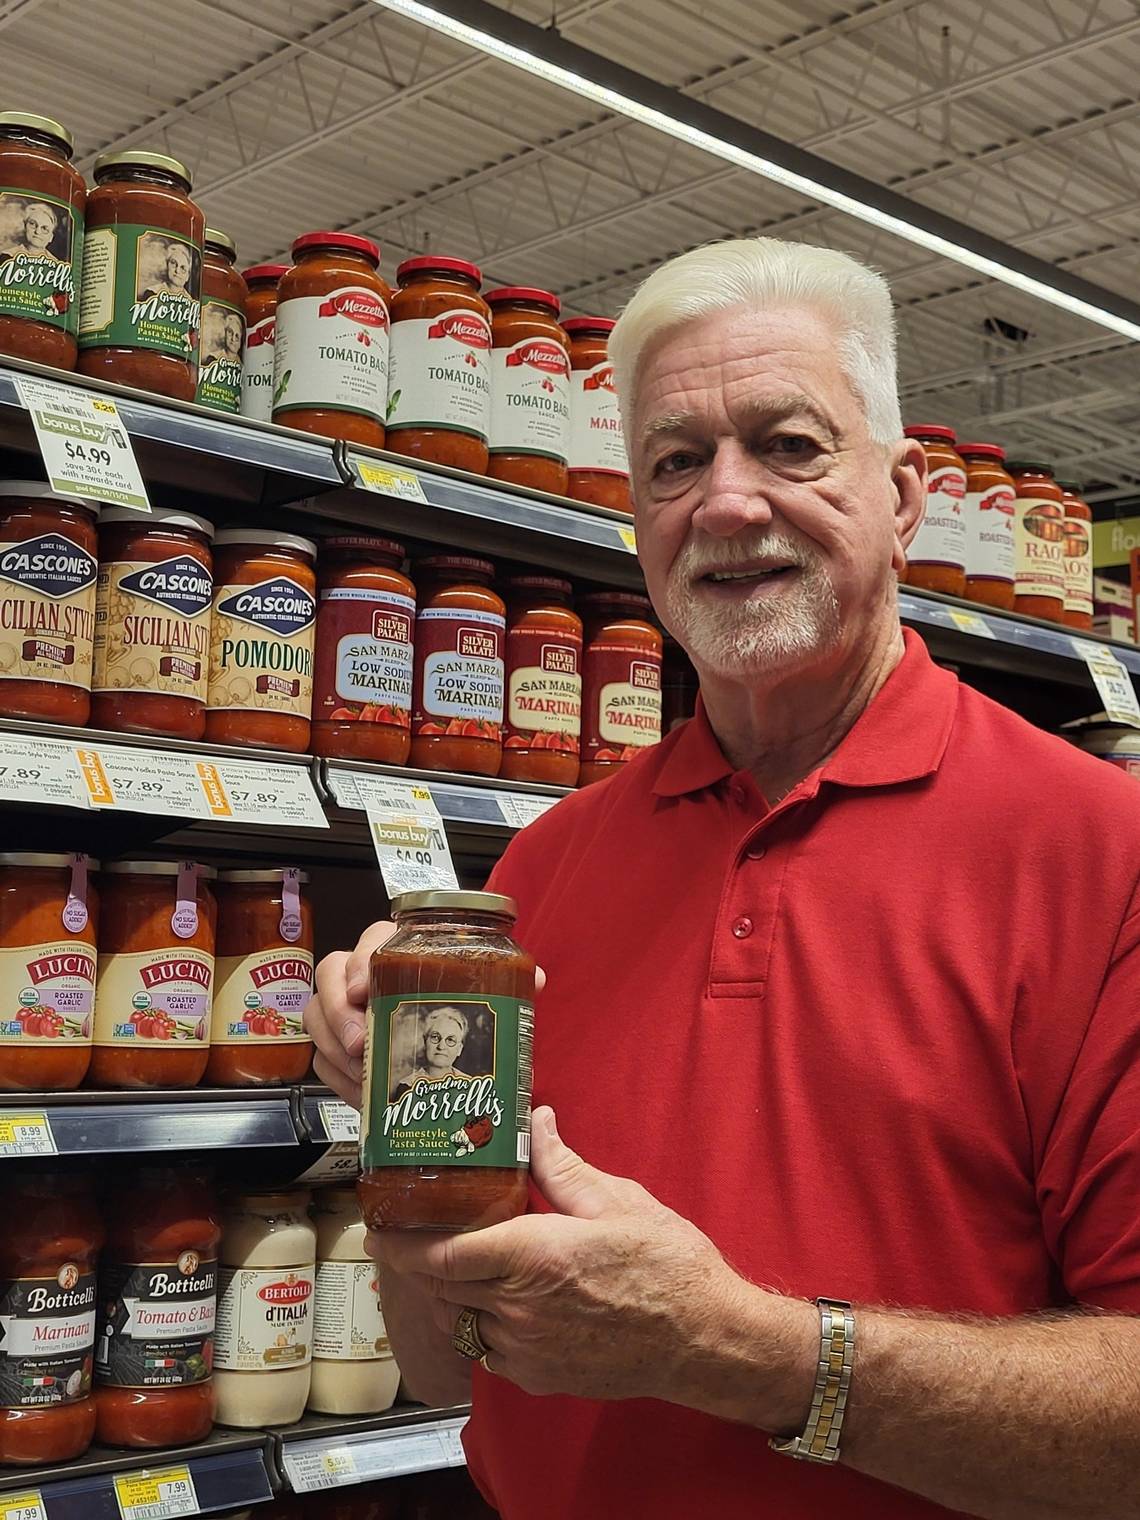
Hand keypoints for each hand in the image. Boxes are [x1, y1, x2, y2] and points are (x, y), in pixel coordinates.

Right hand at [304, 923, 545, 1108]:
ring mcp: (344, 1012)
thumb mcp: (488, 997)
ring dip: (335, 1045)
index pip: (370, 940)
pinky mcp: (335, 1049)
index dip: (361, 962)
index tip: (366, 988)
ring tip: (363, 1073)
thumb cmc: (459, 1012)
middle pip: (329, 974)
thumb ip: (510, 984)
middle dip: (339, 1009)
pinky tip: (362, 1094)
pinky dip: (338, 1078)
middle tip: (363, 1043)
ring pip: (316, 1016)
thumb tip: (536, 980)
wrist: (446, 1056)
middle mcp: (364, 976)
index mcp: (400, 953)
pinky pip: (320, 1059)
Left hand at [370, 1106, 760, 1404]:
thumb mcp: (618, 1201)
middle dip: (419, 1265)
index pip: (443, 1256)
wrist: (704, 1339)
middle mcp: (520, 1308)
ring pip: (461, 1321)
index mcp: (534, 1256)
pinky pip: (488, 1350)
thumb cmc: (669, 1266)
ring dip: (449, 1295)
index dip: (401, 1246)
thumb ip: (563, 1166)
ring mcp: (527, 1350)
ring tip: (450, 1266)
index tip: (378, 1232)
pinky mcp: (538, 1377)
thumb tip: (536, 1121)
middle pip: (442, 1288)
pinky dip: (479, 1325)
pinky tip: (495, 1302)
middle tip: (406, 1238)